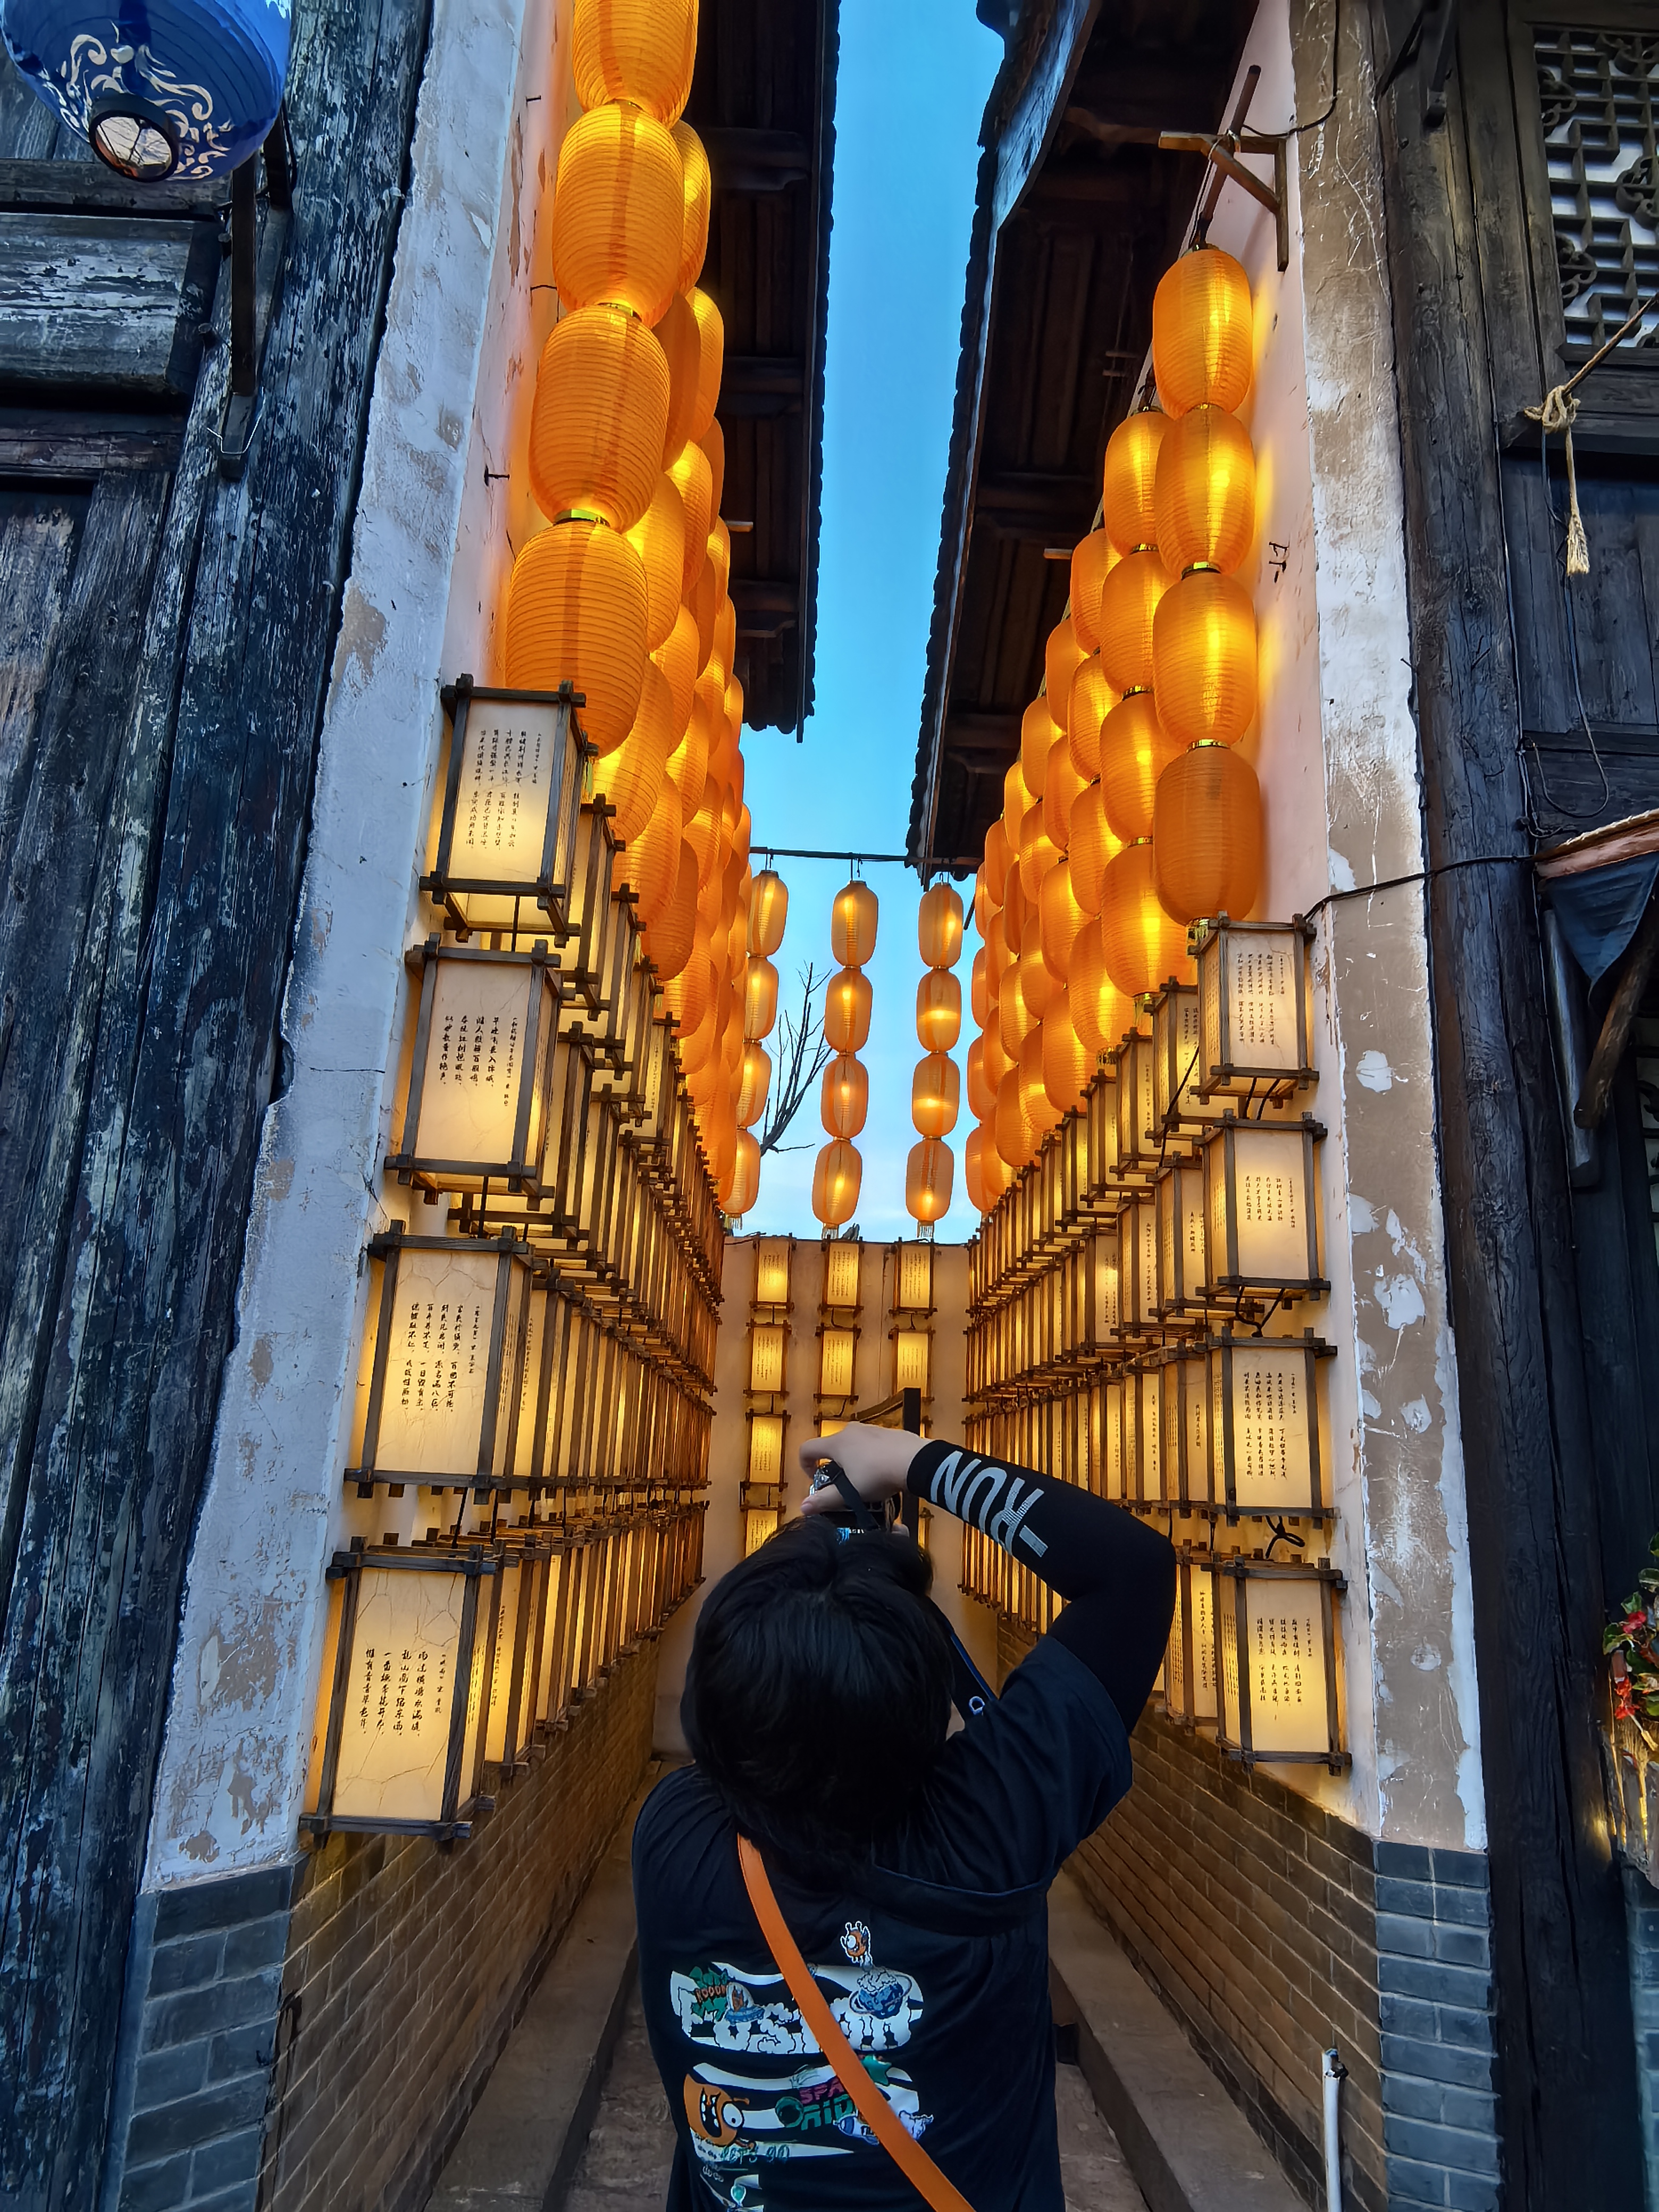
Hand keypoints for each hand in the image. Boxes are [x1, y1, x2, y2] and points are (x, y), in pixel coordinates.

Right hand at [798, 1423, 928, 1515]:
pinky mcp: (887, 1432)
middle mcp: (851, 1431)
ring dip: (852, 1460)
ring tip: (864, 1480)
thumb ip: (826, 1500)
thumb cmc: (878, 1476)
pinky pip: (870, 1443)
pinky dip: (869, 1455)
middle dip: (832, 1465)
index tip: (814, 1479)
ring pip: (852, 1444)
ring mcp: (870, 1428)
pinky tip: (882, 1471)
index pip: (807, 1448)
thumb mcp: (852, 1493)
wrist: (915, 1461)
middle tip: (843, 1485)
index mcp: (837, 1443)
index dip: (804, 1464)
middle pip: (831, 1446)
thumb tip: (803, 1507)